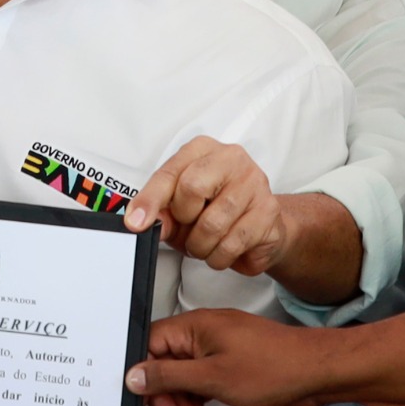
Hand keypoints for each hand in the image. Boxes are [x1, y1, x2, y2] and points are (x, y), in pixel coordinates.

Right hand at [124, 309, 324, 405]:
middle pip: (165, 358)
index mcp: (193, 325)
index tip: (146, 397)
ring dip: (181, 395)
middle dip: (164, 389)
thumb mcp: (212, 377)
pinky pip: (202, 373)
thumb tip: (134, 374)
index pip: (151, 342)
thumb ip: (169, 376)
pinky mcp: (230, 358)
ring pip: (184, 369)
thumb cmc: (271, 367)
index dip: (144, 371)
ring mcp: (217, 343)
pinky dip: (198, 392)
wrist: (315, 370)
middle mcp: (202, 330)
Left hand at [126, 136, 285, 274]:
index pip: (169, 173)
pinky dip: (219, 256)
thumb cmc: (217, 207)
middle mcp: (230, 158)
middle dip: (183, 222)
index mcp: (202, 149)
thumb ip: (163, 211)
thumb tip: (143, 222)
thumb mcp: (183, 205)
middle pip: (191, 190)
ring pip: (212, 224)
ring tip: (204, 244)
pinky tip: (222, 250)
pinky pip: (233, 243)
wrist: (262, 224)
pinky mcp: (269, 211)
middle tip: (188, 230)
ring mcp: (254, 182)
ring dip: (200, 246)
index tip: (135, 222)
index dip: (149, 200)